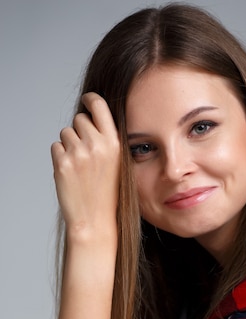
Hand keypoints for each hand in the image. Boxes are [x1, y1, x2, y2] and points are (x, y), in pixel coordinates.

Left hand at [51, 93, 119, 239]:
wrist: (95, 219)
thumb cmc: (107, 193)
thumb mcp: (118, 163)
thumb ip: (106, 140)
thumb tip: (89, 116)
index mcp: (114, 143)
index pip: (99, 105)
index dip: (90, 99)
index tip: (86, 100)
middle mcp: (97, 145)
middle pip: (79, 119)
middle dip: (79, 130)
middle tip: (85, 152)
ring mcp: (78, 153)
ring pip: (65, 132)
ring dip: (68, 145)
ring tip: (80, 166)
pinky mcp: (62, 162)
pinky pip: (56, 147)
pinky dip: (60, 157)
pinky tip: (71, 173)